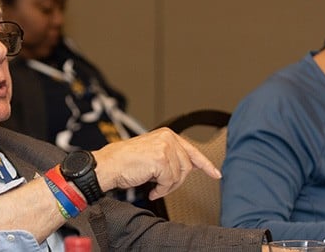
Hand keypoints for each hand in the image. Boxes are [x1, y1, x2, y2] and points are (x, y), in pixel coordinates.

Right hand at [93, 127, 221, 199]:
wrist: (108, 164)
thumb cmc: (125, 161)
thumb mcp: (152, 153)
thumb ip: (171, 156)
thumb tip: (189, 167)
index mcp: (166, 134)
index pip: (192, 150)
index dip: (205, 164)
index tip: (215, 173)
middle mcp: (168, 138)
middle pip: (187, 166)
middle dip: (176, 181)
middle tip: (162, 187)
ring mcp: (165, 148)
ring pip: (179, 175)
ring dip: (167, 186)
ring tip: (155, 187)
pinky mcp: (161, 160)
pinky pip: (170, 182)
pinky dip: (161, 190)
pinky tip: (152, 190)